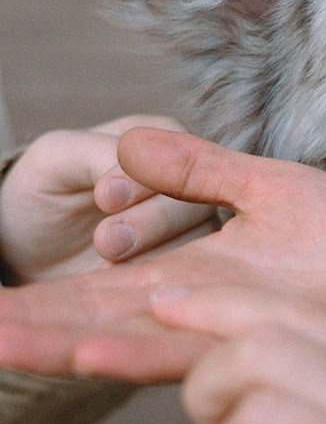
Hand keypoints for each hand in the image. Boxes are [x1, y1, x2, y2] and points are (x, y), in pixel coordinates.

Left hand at [0, 116, 214, 284]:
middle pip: (194, 200)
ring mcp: (186, 226)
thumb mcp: (56, 159)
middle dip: (151, 222)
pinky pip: (187, 274)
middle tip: (106, 240)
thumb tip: (133, 174)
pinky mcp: (179, 265)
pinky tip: (123, 280)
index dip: (143, 180)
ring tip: (109, 262)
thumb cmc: (43, 192)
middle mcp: (184, 181)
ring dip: (155, 254)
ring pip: (198, 239)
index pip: (175, 156)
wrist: (28, 251)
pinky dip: (157, 279)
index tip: (104, 198)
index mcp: (162, 142)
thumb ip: (96, 152)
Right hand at [0, 127, 325, 396]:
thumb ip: (203, 170)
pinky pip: (197, 349)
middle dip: (38, 324)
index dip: (50, 294)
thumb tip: (130, 143)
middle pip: (103, 320)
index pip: (107, 286)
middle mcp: (206, 311)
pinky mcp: (272, 348)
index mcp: (202, 273)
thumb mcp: (273, 190)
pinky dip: (141, 348)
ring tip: (8, 337)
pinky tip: (99, 348)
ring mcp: (235, 333)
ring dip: (68, 340)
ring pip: (133, 341)